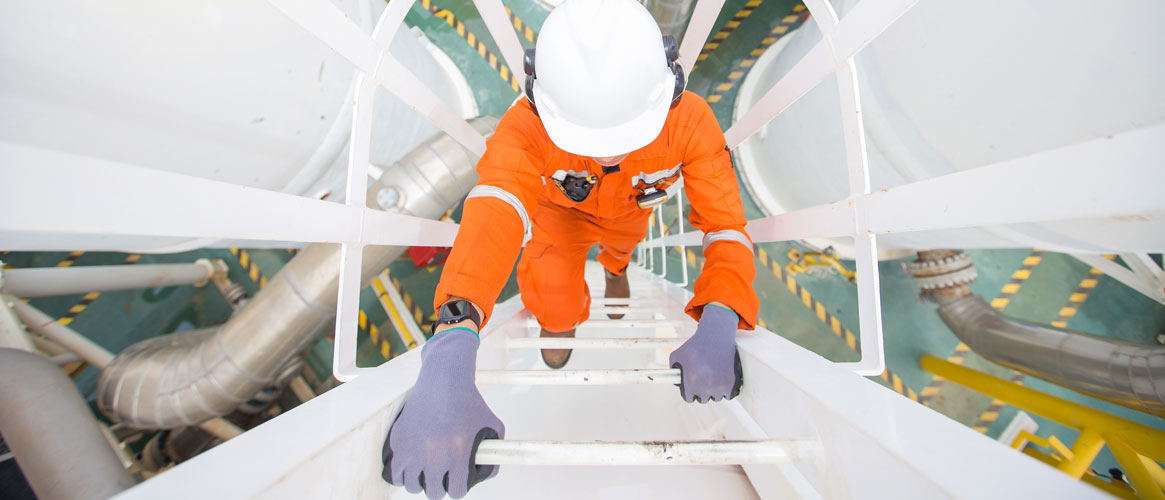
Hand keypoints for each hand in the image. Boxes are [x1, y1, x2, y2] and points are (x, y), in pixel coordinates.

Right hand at [382, 328, 504, 498]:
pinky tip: (412, 465)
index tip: (459, 479)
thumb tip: (485, 476)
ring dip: (420, 482)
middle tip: (443, 475)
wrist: (443, 381)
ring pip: (411, 485)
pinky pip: (395, 471)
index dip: (460, 486)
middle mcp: (433, 456)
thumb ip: (493, 455)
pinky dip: (403, 473)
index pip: (457, 491)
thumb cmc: (470, 404)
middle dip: (440, 486)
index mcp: (457, 455)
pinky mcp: (398, 441)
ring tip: (427, 472)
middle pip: (434, 492)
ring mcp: (412, 450)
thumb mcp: (493, 427)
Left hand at [669, 303, 742, 402]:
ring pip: (716, 397)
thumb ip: (672, 372)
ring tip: (713, 378)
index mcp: (691, 381)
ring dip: (714, 391)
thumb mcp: (677, 356)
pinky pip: (728, 395)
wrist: (716, 337)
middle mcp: (705, 386)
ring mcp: (720, 385)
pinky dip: (726, 390)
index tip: (692, 389)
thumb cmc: (695, 346)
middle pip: (703, 399)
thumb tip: (677, 383)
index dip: (690, 392)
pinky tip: (722, 380)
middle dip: (702, 391)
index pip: (689, 398)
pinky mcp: (732, 383)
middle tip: (704, 381)